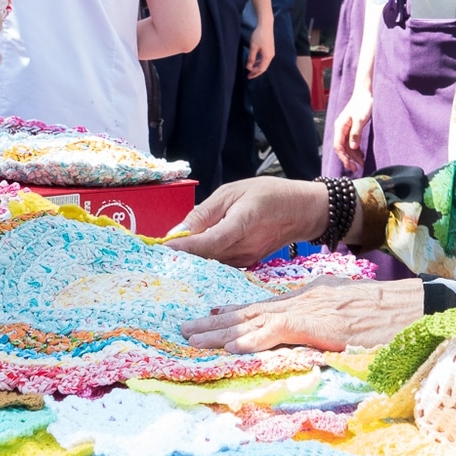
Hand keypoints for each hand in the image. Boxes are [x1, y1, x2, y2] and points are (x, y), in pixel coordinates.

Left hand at [166, 177, 329, 265]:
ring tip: (168, 254)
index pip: (206, 242)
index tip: (158, 250)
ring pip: (210, 264)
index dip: (181, 248)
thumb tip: (178, 232)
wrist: (302, 210)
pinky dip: (205, 259)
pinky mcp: (247, 263)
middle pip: (204, 258)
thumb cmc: (269, 194)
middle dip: (179, 256)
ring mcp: (246, 259)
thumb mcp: (234, 191)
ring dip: (190, 259)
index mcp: (241, 224)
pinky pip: (220, 264)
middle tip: (153, 254)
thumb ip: (205, 212)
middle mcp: (243, 248)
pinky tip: (192, 254)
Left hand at [183, 277, 424, 350]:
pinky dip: (248, 339)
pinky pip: (273, 333)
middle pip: (251, 311)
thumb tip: (316, 334)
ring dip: (219, 331)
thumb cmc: (391, 316)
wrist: (413, 307)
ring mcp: (307, 311)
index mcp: (312, 298)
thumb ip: (329, 321)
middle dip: (217, 321)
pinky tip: (228, 346)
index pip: (266, 305)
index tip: (213, 315)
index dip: (237, 312)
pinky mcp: (313, 324)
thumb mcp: (352, 314)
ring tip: (191, 338)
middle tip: (187, 328)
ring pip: (252, 321)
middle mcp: (303, 300)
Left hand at [245, 20, 275, 77]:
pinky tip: (255, 61)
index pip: (261, 69)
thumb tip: (249, 67)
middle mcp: (271, 55)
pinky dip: (260, 62)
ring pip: (264, 63)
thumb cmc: (259, 35)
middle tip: (249, 76)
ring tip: (251, 69)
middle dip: (256, 72)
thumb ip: (251, 58)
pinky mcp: (270, 49)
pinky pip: (265, 59)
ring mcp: (271, 52)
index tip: (247, 74)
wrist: (266, 25)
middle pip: (264, 68)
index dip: (254, 73)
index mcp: (267, 56)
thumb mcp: (253, 47)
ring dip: (258, 67)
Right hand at [333, 87, 372, 171]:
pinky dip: (356, 150)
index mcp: (340, 127)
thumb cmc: (363, 104)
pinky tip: (362, 155)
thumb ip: (356, 133)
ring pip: (347, 146)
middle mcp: (341, 129)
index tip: (350, 166)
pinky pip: (351, 142)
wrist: (365, 93)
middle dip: (348, 159)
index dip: (343, 158)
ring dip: (353, 156)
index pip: (338, 146)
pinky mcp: (351, 128)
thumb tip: (353, 148)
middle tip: (356, 169)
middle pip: (342, 148)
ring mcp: (345, 129)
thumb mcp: (361, 119)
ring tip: (362, 164)